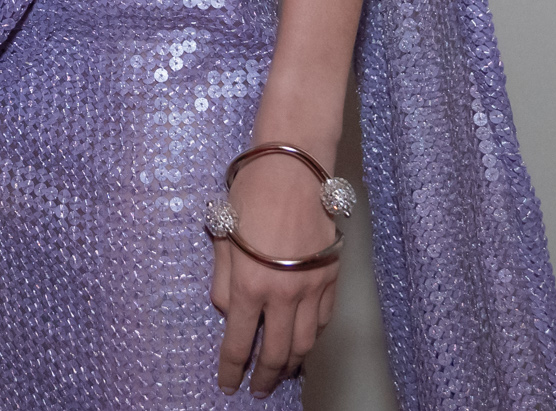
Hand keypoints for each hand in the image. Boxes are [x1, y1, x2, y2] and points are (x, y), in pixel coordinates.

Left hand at [209, 155, 341, 397]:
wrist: (294, 166)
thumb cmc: (252, 192)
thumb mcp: (223, 235)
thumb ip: (223, 282)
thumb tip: (228, 313)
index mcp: (250, 284)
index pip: (240, 342)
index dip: (232, 369)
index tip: (228, 384)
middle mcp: (284, 292)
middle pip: (278, 352)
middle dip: (265, 376)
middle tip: (257, 388)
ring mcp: (313, 286)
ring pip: (306, 342)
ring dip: (293, 363)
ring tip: (281, 373)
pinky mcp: (332, 275)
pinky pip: (324, 319)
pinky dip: (314, 336)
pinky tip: (305, 340)